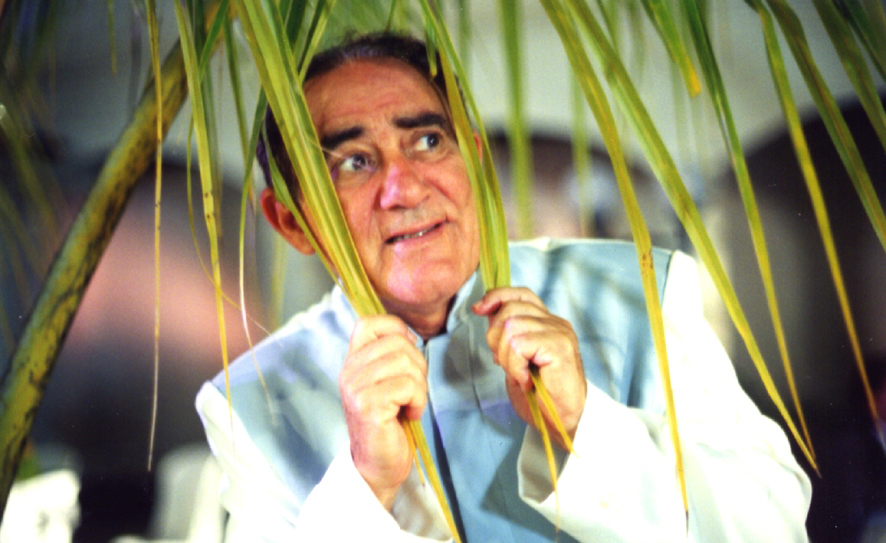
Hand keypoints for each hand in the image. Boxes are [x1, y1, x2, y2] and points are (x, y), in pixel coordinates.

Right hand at [339, 315, 426, 509]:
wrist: (378, 465)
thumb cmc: (390, 422)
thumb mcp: (387, 382)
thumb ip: (390, 357)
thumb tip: (408, 334)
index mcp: (352, 362)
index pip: (368, 323)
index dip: (396, 329)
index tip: (407, 354)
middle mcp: (349, 372)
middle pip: (397, 343)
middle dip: (418, 364)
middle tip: (414, 390)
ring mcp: (356, 389)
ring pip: (405, 362)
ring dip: (419, 385)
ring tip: (410, 403)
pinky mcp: (368, 406)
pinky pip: (408, 386)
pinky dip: (418, 401)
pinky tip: (409, 415)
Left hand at [472, 287, 586, 450]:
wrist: (564, 420)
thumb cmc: (541, 394)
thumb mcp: (516, 359)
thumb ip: (506, 335)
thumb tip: (485, 311)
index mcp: (546, 322)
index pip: (520, 294)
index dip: (497, 297)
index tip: (478, 310)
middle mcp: (555, 323)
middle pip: (510, 309)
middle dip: (495, 338)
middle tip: (506, 365)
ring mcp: (559, 333)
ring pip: (511, 327)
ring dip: (506, 357)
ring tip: (519, 375)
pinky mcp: (559, 347)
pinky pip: (519, 345)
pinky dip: (515, 366)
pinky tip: (526, 381)